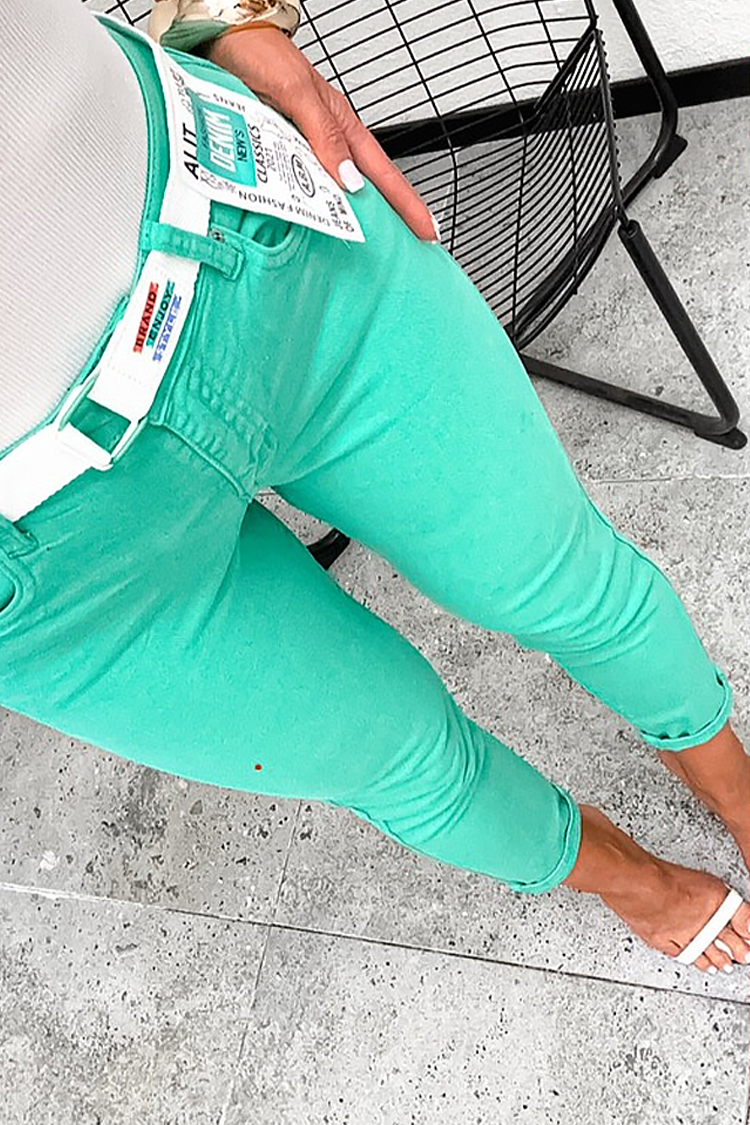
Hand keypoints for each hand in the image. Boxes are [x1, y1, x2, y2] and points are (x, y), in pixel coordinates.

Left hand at [207, 26, 438, 241]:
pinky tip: (325, 223)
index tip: (426, 229)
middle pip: (371, 186)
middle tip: (415, 243)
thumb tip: (350, 179)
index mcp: (341, 125)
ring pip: (340, 191)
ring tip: (380, 243)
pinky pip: (307, 187)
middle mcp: (329, 139)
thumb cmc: (261, 54)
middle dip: (396, 215)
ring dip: (359, 217)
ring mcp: (309, 147)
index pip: (383, 172)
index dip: (406, 203)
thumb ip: (323, 135)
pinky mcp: (285, 151)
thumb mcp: (297, 93)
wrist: (227, 39)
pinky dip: (320, 208)